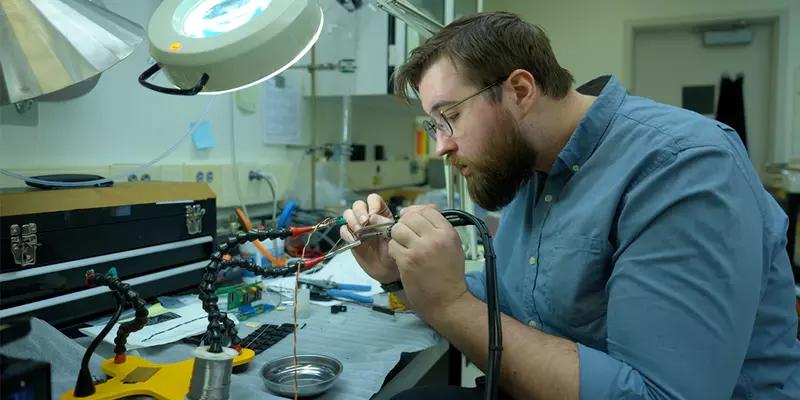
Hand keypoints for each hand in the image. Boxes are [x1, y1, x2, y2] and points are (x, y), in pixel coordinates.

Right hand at [340, 194, 398, 283]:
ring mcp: (358, 227)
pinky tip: (353, 239)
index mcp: (381, 213)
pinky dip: (346, 233)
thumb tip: (373, 217)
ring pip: (348, 214)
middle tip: (364, 223)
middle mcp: (368, 217)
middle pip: (358, 205)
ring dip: (352, 220)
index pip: (373, 199)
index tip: (374, 215)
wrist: (388, 270)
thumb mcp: (393, 237)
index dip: (372, 204)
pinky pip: (343, 230)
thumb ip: (385, 225)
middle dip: (360, 212)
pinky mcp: (350, 238)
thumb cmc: (394, 251)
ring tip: (359, 231)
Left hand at [388, 206, 467, 321]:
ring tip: (404, 247)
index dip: (416, 214)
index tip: (413, 223)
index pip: (427, 210)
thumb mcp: (452, 245)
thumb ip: (438, 227)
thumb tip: (423, 209)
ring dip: (397, 238)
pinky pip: (392, 246)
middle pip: (409, 217)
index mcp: (447, 232)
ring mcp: (419, 249)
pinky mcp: (407, 261)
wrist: (448, 301)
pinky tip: (401, 258)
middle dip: (404, 225)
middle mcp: (434, 238)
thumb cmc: (450, 275)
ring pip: (398, 229)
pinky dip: (394, 251)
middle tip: (406, 237)